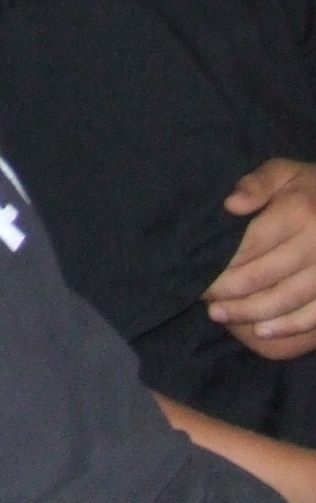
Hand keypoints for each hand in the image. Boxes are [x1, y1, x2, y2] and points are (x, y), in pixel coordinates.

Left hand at [209, 161, 315, 350]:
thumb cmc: (311, 187)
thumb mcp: (285, 172)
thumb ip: (257, 184)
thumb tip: (230, 205)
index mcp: (300, 212)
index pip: (252, 244)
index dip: (223, 263)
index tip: (198, 273)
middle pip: (266, 275)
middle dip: (229, 291)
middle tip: (203, 299)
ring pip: (288, 299)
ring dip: (252, 312)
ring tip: (219, 315)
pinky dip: (289, 326)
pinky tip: (263, 331)